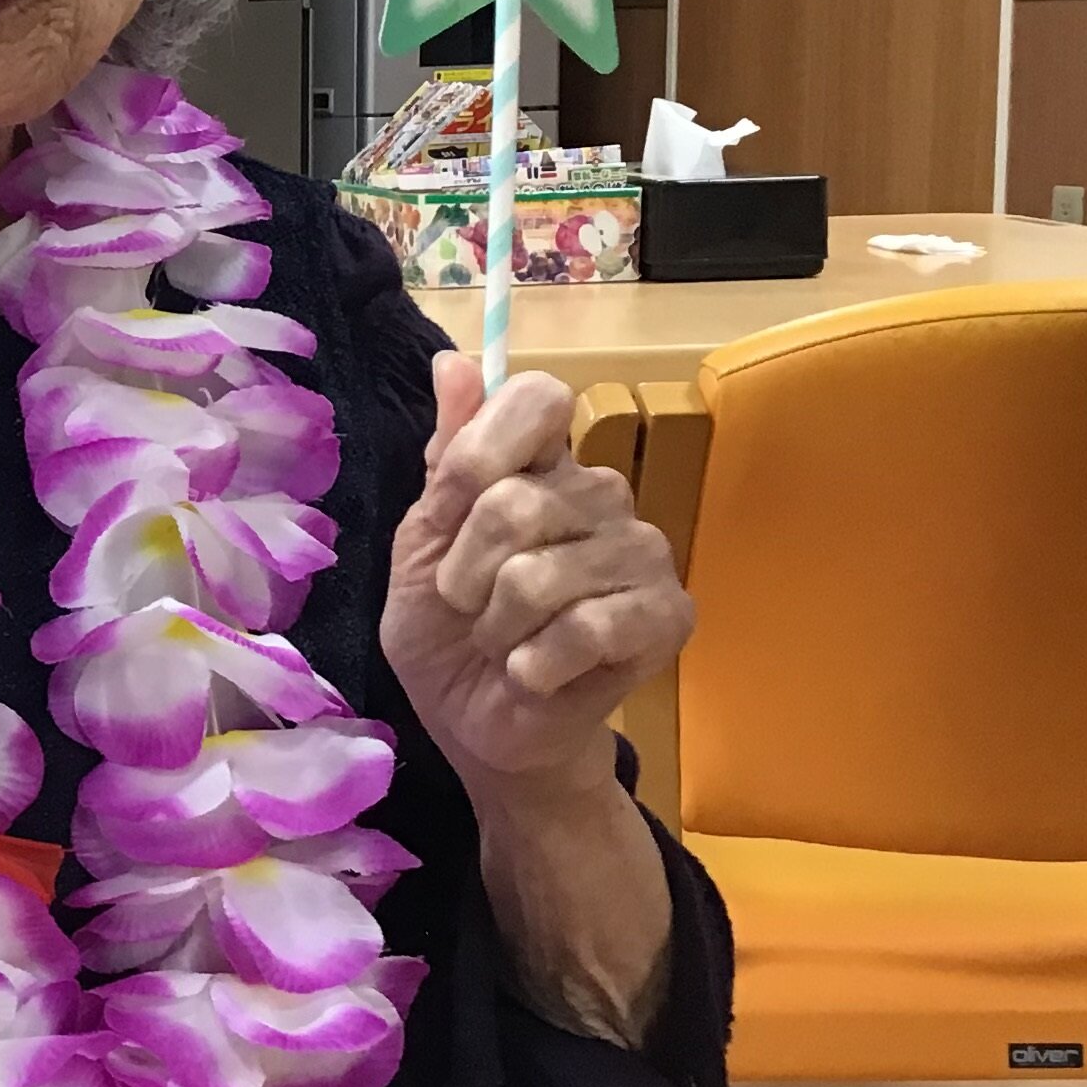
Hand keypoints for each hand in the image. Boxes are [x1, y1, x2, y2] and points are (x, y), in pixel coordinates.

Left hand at [381, 354, 691, 788]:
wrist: (478, 727)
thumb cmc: (448, 634)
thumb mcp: (420, 545)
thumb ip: (446, 460)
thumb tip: (453, 360)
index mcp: (541, 465)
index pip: (537, 400)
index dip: (480, 453)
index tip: (450, 507)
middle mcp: (599, 494)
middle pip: (515, 501)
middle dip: (464, 572)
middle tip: (467, 607)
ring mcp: (641, 552)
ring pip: (540, 575)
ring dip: (497, 628)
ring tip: (504, 643)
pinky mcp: (667, 616)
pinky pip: (588, 628)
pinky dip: (536, 663)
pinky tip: (536, 673)